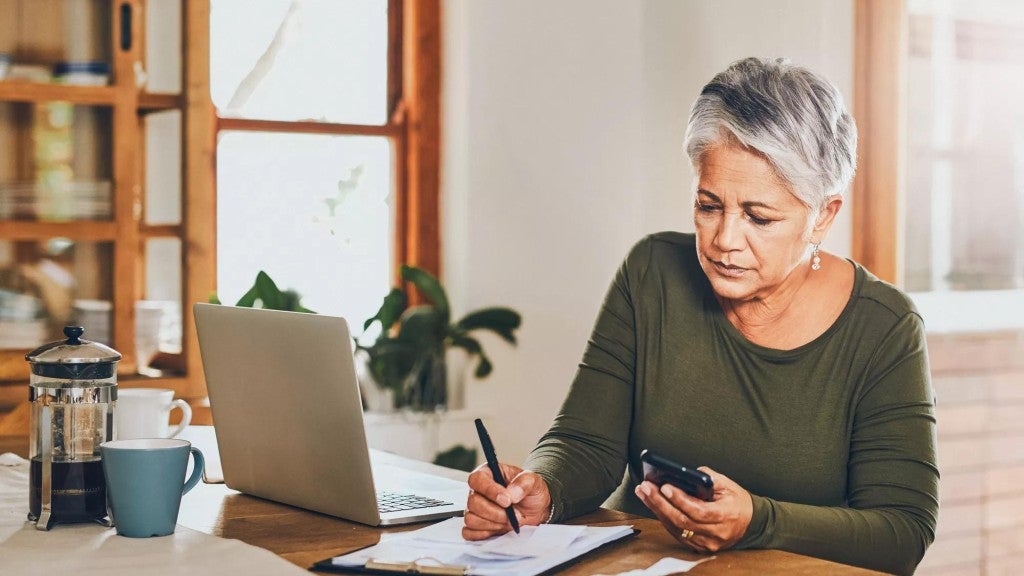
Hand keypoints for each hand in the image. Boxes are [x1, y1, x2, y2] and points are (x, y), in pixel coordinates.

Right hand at [462, 463, 551, 539]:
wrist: (536, 510)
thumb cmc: (531, 492)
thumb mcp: (533, 481)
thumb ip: (524, 483)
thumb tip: (511, 494)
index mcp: (488, 474)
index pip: (477, 479)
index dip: (490, 491)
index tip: (507, 501)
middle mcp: (478, 491)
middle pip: (473, 502)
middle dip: (495, 512)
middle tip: (514, 515)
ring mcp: (475, 509)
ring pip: (471, 519)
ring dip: (492, 524)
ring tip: (509, 521)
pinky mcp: (475, 526)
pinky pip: (469, 533)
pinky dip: (484, 534)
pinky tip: (499, 529)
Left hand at [634, 466, 752, 552]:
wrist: (750, 523)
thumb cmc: (738, 502)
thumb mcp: (728, 485)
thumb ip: (708, 477)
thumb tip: (685, 473)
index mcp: (725, 516)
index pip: (698, 510)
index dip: (679, 499)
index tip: (665, 486)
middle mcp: (715, 533)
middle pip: (682, 520)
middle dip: (660, 502)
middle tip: (645, 487)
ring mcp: (707, 543)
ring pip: (676, 528)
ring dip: (657, 510)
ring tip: (644, 493)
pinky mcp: (699, 546)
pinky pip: (678, 533)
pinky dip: (664, 518)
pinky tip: (654, 505)